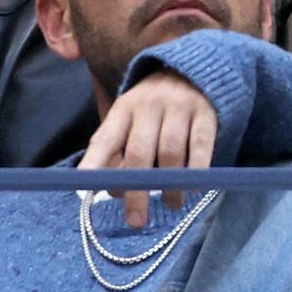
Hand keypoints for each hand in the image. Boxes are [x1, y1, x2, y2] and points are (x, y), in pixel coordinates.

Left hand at [77, 69, 216, 227]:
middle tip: (135, 220)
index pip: (104, 139)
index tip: (85, 190)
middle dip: (135, 190)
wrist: (191, 72)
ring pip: (171, 153)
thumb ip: (118, 151)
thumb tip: (108, 189)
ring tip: (170, 204)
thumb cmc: (153, 109)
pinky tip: (193, 190)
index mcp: (123, 109)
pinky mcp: (206, 116)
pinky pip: (201, 149)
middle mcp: (148, 107)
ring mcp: (178, 109)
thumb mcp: (130, 119)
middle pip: (139, 152)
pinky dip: (196, 173)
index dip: (94, 164)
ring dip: (169, 186)